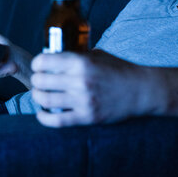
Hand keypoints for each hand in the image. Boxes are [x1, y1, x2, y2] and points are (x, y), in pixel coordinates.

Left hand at [31, 50, 150, 126]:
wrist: (141, 90)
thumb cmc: (119, 70)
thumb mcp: (97, 55)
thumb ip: (76, 56)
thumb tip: (54, 58)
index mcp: (81, 62)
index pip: (44, 61)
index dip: (37, 63)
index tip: (39, 66)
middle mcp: (80, 80)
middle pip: (41, 81)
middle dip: (36, 80)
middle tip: (38, 81)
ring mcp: (83, 100)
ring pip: (45, 100)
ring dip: (38, 97)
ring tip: (40, 94)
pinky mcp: (87, 117)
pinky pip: (57, 121)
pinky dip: (44, 118)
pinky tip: (42, 113)